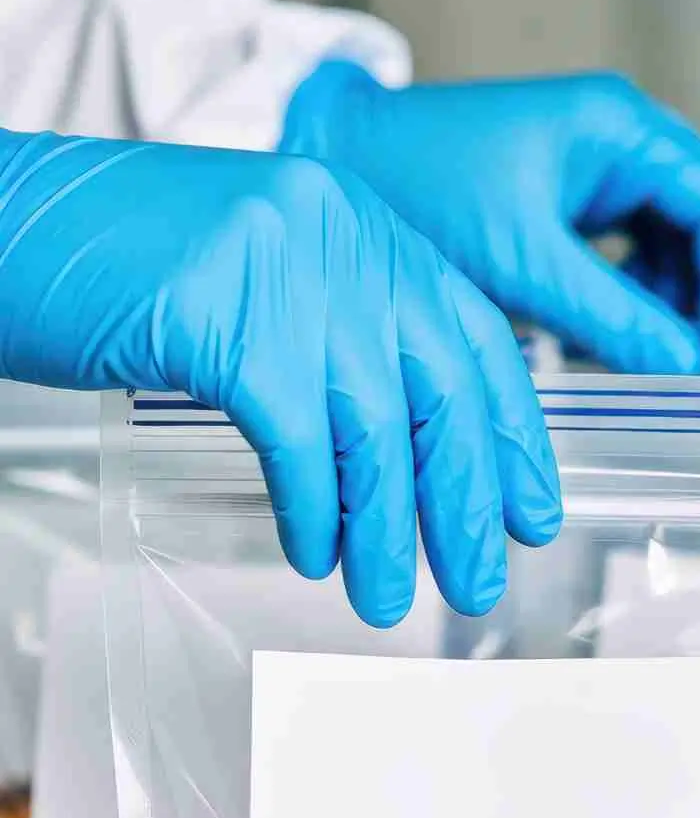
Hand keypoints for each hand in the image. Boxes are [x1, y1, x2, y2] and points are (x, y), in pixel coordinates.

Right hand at [0, 130, 559, 624]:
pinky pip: (297, 439)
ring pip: (374, 427)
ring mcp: (282, 268)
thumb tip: (399, 446)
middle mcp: (336, 232)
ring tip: (390, 595)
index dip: (511, 432)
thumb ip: (335, 335)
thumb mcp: (255, 281)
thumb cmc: (116, 266)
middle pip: (441, 386)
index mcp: (356, 222)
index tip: (530, 508)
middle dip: (469, 497)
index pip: (472, 333)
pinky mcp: (223, 315)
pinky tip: (313, 554)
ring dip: (389, 529)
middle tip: (479, 577)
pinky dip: (312, 511)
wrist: (3, 224)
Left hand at [281, 66, 699, 371]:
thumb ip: (612, 315)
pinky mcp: (555, 205)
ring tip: (640, 361)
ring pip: (662, 248)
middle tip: (692, 371)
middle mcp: (614, 141)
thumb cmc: (417, 188)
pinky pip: (618, 256)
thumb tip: (685, 364)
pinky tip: (600, 341)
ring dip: (661, 307)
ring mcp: (586, 172)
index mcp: (619, 129)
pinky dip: (621, 301)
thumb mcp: (525, 262)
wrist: (334, 165)